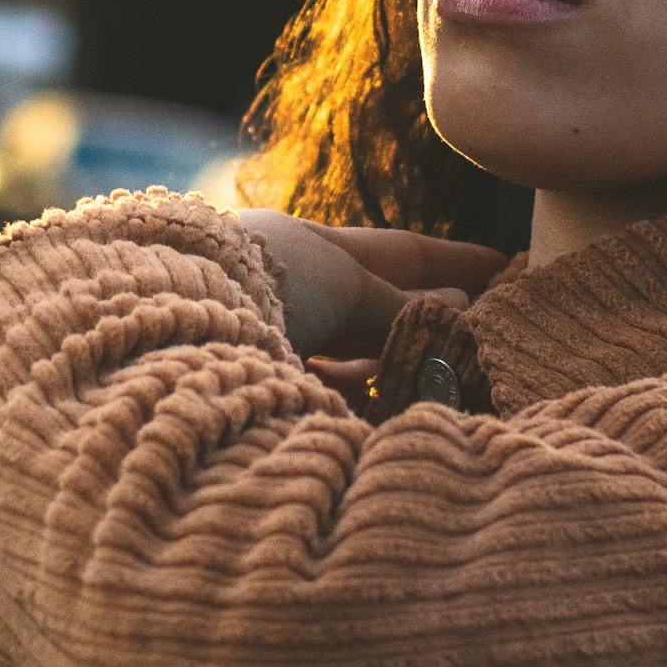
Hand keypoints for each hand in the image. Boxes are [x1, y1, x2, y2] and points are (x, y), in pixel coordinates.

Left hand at [233, 211, 508, 405]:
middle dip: (427, 328)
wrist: (158, 325)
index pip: (397, 254)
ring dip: (391, 373)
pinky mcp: (252, 390)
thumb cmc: (255, 282)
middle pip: (375, 311)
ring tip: (440, 389)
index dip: (455, 264)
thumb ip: (400, 307)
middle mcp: (287, 290)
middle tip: (485, 347)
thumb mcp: (342, 285)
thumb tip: (460, 314)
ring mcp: (268, 340)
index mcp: (307, 248)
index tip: (508, 269)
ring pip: (348, 360)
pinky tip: (376, 418)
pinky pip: (316, 398)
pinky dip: (352, 407)